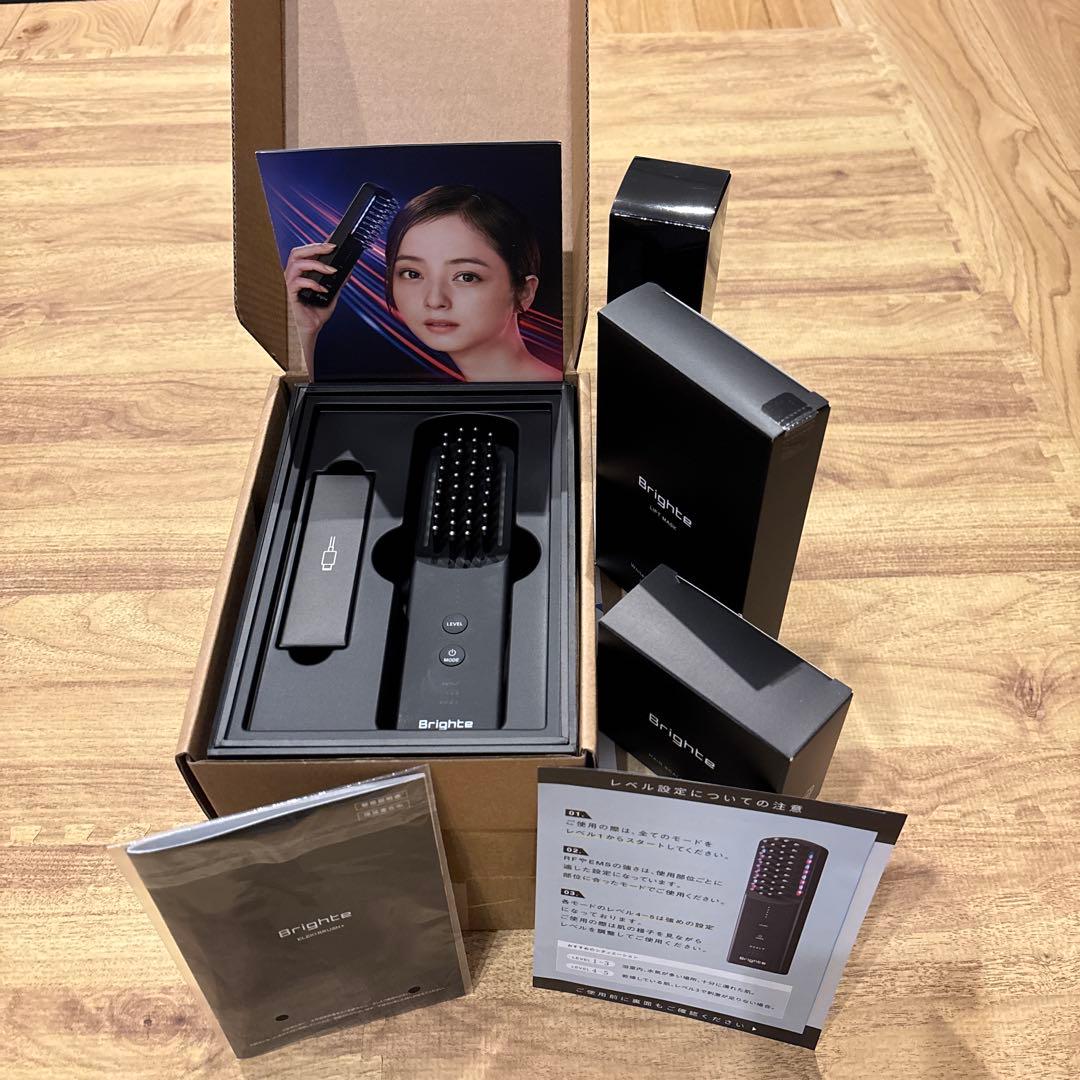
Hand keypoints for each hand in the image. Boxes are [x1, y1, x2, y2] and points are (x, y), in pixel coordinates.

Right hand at [285, 242, 339, 368]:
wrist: (310, 330)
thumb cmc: (316, 313)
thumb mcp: (332, 295)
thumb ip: (338, 282)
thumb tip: (349, 270)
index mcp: (301, 273)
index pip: (307, 253)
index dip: (318, 243)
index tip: (333, 239)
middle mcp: (293, 275)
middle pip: (297, 251)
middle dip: (315, 246)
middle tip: (332, 247)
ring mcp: (289, 283)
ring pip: (296, 263)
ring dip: (316, 264)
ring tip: (331, 270)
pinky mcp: (289, 294)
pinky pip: (297, 282)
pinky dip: (312, 283)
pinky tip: (323, 289)